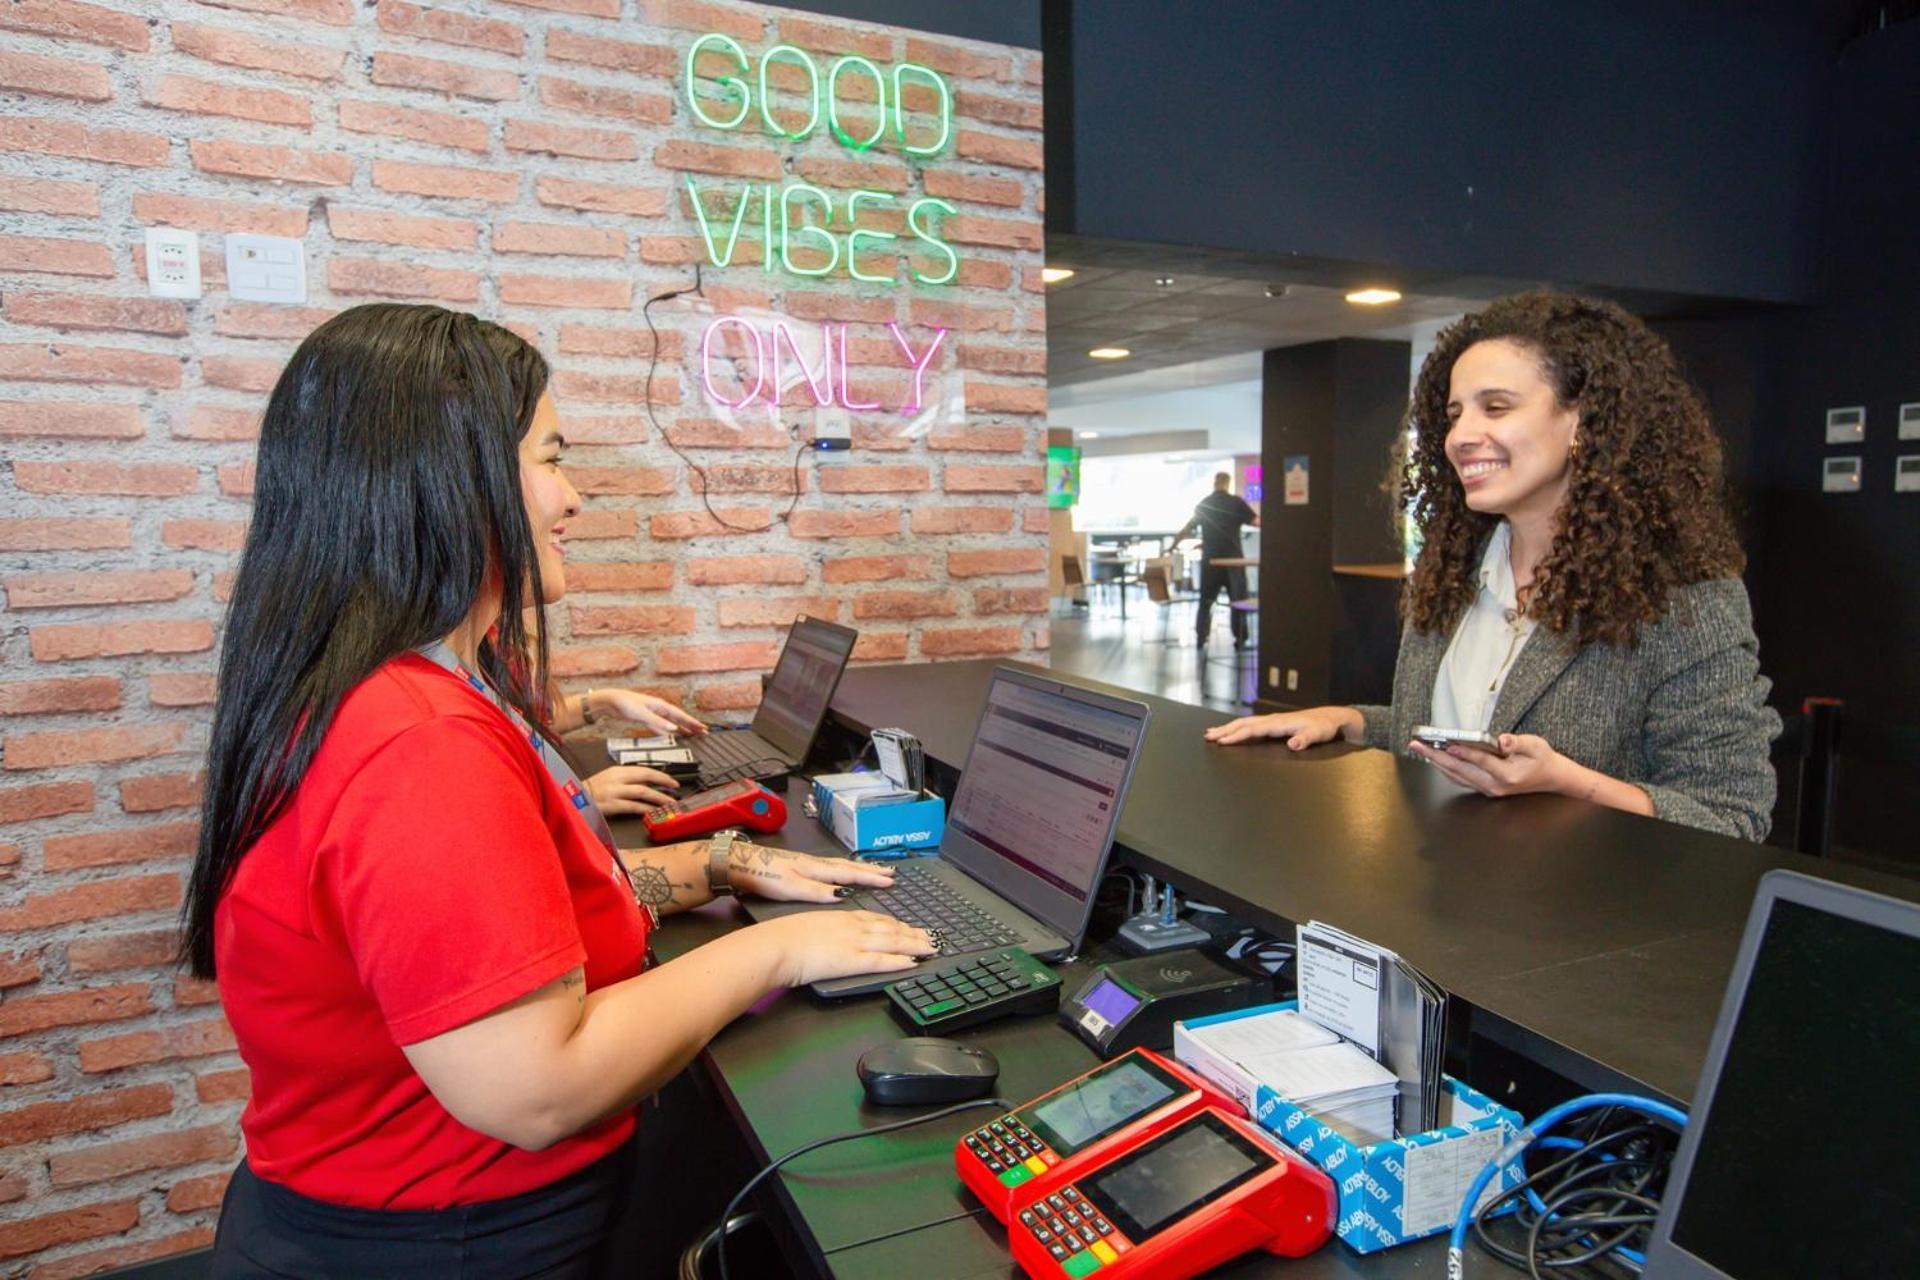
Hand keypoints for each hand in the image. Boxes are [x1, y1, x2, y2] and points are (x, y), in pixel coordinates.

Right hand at [585, 765, 679, 814]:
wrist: (572, 800)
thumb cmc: (591, 791)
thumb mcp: (608, 778)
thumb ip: (626, 779)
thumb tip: (647, 784)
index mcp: (617, 770)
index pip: (644, 769)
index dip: (660, 775)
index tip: (672, 780)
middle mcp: (617, 778)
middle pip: (646, 777)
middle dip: (663, 782)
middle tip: (675, 788)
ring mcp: (614, 792)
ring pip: (642, 792)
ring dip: (658, 797)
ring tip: (669, 802)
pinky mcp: (611, 805)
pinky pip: (633, 806)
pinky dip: (645, 809)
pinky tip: (653, 812)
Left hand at [592, 688, 706, 736]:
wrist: (610, 701)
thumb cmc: (625, 703)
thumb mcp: (642, 714)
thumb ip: (658, 722)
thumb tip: (673, 729)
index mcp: (661, 706)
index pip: (681, 716)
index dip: (692, 723)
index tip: (702, 728)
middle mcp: (659, 708)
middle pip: (679, 718)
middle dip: (691, 725)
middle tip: (703, 732)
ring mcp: (653, 713)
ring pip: (672, 722)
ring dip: (682, 728)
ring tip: (692, 733)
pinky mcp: (646, 718)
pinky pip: (662, 725)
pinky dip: (668, 730)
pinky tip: (671, 734)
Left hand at [725, 841, 899, 904]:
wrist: (739, 863)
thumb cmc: (763, 875)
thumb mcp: (790, 887)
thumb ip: (816, 891)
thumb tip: (842, 895)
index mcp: (815, 869)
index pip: (849, 873)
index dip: (870, 878)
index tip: (889, 879)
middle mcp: (815, 864)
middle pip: (849, 866)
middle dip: (871, 870)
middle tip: (891, 872)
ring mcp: (808, 864)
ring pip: (840, 865)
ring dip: (860, 868)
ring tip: (875, 870)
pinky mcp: (800, 866)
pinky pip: (831, 867)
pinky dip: (844, 869)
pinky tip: (844, 873)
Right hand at [752, 910, 935, 986]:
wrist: (777, 945)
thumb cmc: (784, 937)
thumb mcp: (809, 925)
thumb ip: (824, 930)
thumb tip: (827, 938)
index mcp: (842, 917)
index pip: (876, 919)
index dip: (896, 924)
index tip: (908, 927)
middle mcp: (853, 926)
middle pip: (890, 928)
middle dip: (912, 933)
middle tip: (930, 937)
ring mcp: (855, 942)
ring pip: (893, 942)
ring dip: (914, 945)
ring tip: (930, 948)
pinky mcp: (853, 960)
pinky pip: (882, 961)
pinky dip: (900, 961)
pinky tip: (913, 962)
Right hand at [1204, 706, 1359, 749]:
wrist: (1330, 717)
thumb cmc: (1323, 727)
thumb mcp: (1317, 735)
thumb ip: (1305, 740)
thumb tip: (1293, 745)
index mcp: (1279, 723)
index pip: (1253, 729)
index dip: (1237, 736)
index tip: (1223, 741)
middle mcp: (1273, 720)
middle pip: (1244, 724)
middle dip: (1226, 730)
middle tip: (1208, 736)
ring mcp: (1272, 720)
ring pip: (1245, 723)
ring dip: (1228, 727)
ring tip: (1212, 733)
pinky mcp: (1274, 723)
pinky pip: (1251, 724)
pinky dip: (1238, 727)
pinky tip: (1232, 730)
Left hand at [1407, 733, 1570, 797]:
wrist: (1553, 779)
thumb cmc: (1543, 759)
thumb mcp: (1536, 746)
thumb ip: (1518, 743)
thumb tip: (1502, 740)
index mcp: (1507, 776)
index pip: (1481, 762)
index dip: (1463, 752)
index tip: (1447, 744)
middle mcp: (1494, 786)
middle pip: (1460, 770)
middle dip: (1436, 757)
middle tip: (1417, 745)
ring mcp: (1489, 790)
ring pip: (1456, 776)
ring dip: (1436, 763)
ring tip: (1420, 750)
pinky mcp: (1485, 789)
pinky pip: (1460, 779)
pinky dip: (1445, 769)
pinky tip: (1435, 759)